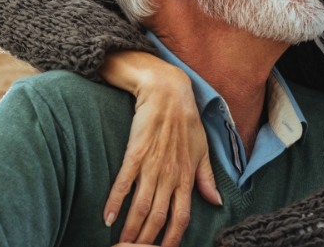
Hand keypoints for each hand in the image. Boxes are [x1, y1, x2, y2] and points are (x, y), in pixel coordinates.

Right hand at [100, 52, 220, 246]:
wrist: (167, 91)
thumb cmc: (186, 120)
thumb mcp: (202, 150)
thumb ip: (206, 179)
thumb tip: (216, 202)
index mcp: (187, 176)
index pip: (182, 217)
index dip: (173, 238)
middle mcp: (170, 175)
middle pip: (158, 217)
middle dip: (147, 239)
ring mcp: (152, 165)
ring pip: (141, 206)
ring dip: (131, 228)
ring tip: (122, 243)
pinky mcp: (135, 153)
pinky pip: (124, 183)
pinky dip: (115, 202)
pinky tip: (107, 218)